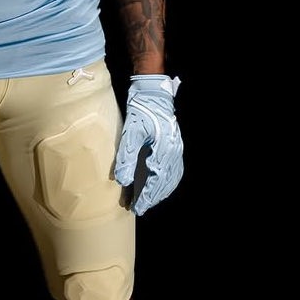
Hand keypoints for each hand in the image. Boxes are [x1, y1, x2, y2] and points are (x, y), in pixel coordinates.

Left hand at [114, 74, 183, 215]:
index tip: (136, 207)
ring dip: (161, 191)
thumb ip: (126, 157)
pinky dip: (168, 181)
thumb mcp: (130, 132)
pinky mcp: (175, 144)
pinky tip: (160, 185)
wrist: (153, 91)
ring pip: (172, 177)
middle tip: (140, 208)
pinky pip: (175, 169)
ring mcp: (177, 147)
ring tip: (149, 200)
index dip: (146, 196)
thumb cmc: (140, 109)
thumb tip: (123, 180)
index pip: (155, 180)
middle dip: (153, 197)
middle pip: (165, 182)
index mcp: (163, 149)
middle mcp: (174, 150)